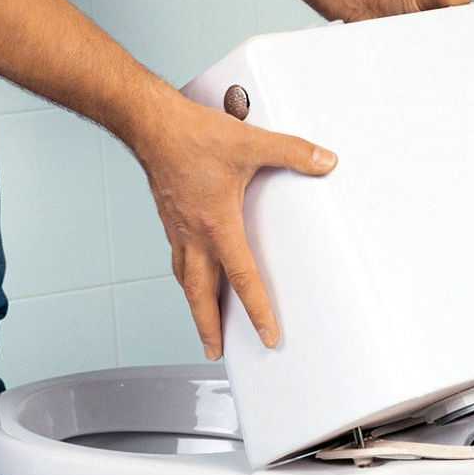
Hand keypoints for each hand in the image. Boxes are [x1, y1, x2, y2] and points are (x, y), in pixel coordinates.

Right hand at [134, 89, 335, 360]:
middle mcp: (193, 234)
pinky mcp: (169, 217)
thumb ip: (292, 152)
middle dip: (208, 327)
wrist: (149, 124)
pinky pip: (178, 258)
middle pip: (201, 295)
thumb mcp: (251, 142)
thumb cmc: (192, 135)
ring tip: (203, 323)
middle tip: (214, 350)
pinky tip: (192, 274)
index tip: (267, 336)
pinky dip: (186, 276)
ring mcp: (177, 228)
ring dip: (195, 305)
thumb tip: (324, 161)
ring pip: (186, 279)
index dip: (257, 311)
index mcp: (217, 225)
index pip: (242, 278)